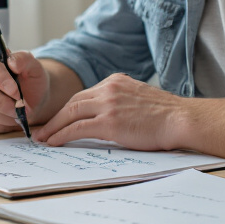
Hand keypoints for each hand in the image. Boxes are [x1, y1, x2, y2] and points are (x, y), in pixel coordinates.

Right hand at [0, 50, 49, 133]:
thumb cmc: (32, 82)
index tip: (15, 91)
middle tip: (20, 107)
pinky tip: (8, 120)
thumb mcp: (34, 67)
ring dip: (2, 115)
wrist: (34, 102)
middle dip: (2, 101)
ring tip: (17, 114)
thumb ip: (24, 60)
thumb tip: (11, 62)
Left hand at [32, 73, 186, 149]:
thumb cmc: (166, 115)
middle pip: (73, 102)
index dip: (69, 108)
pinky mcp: (109, 123)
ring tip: (43, 138)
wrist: (181, 119)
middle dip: (56, 117)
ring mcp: (108, 105)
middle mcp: (109, 88)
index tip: (59, 118)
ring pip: (71, 113)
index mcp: (116, 81)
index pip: (85, 94)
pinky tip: (54, 142)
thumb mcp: (139, 98)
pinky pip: (77, 129)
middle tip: (43, 129)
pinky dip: (62, 135)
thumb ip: (120, 101)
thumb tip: (107, 117)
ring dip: (54, 127)